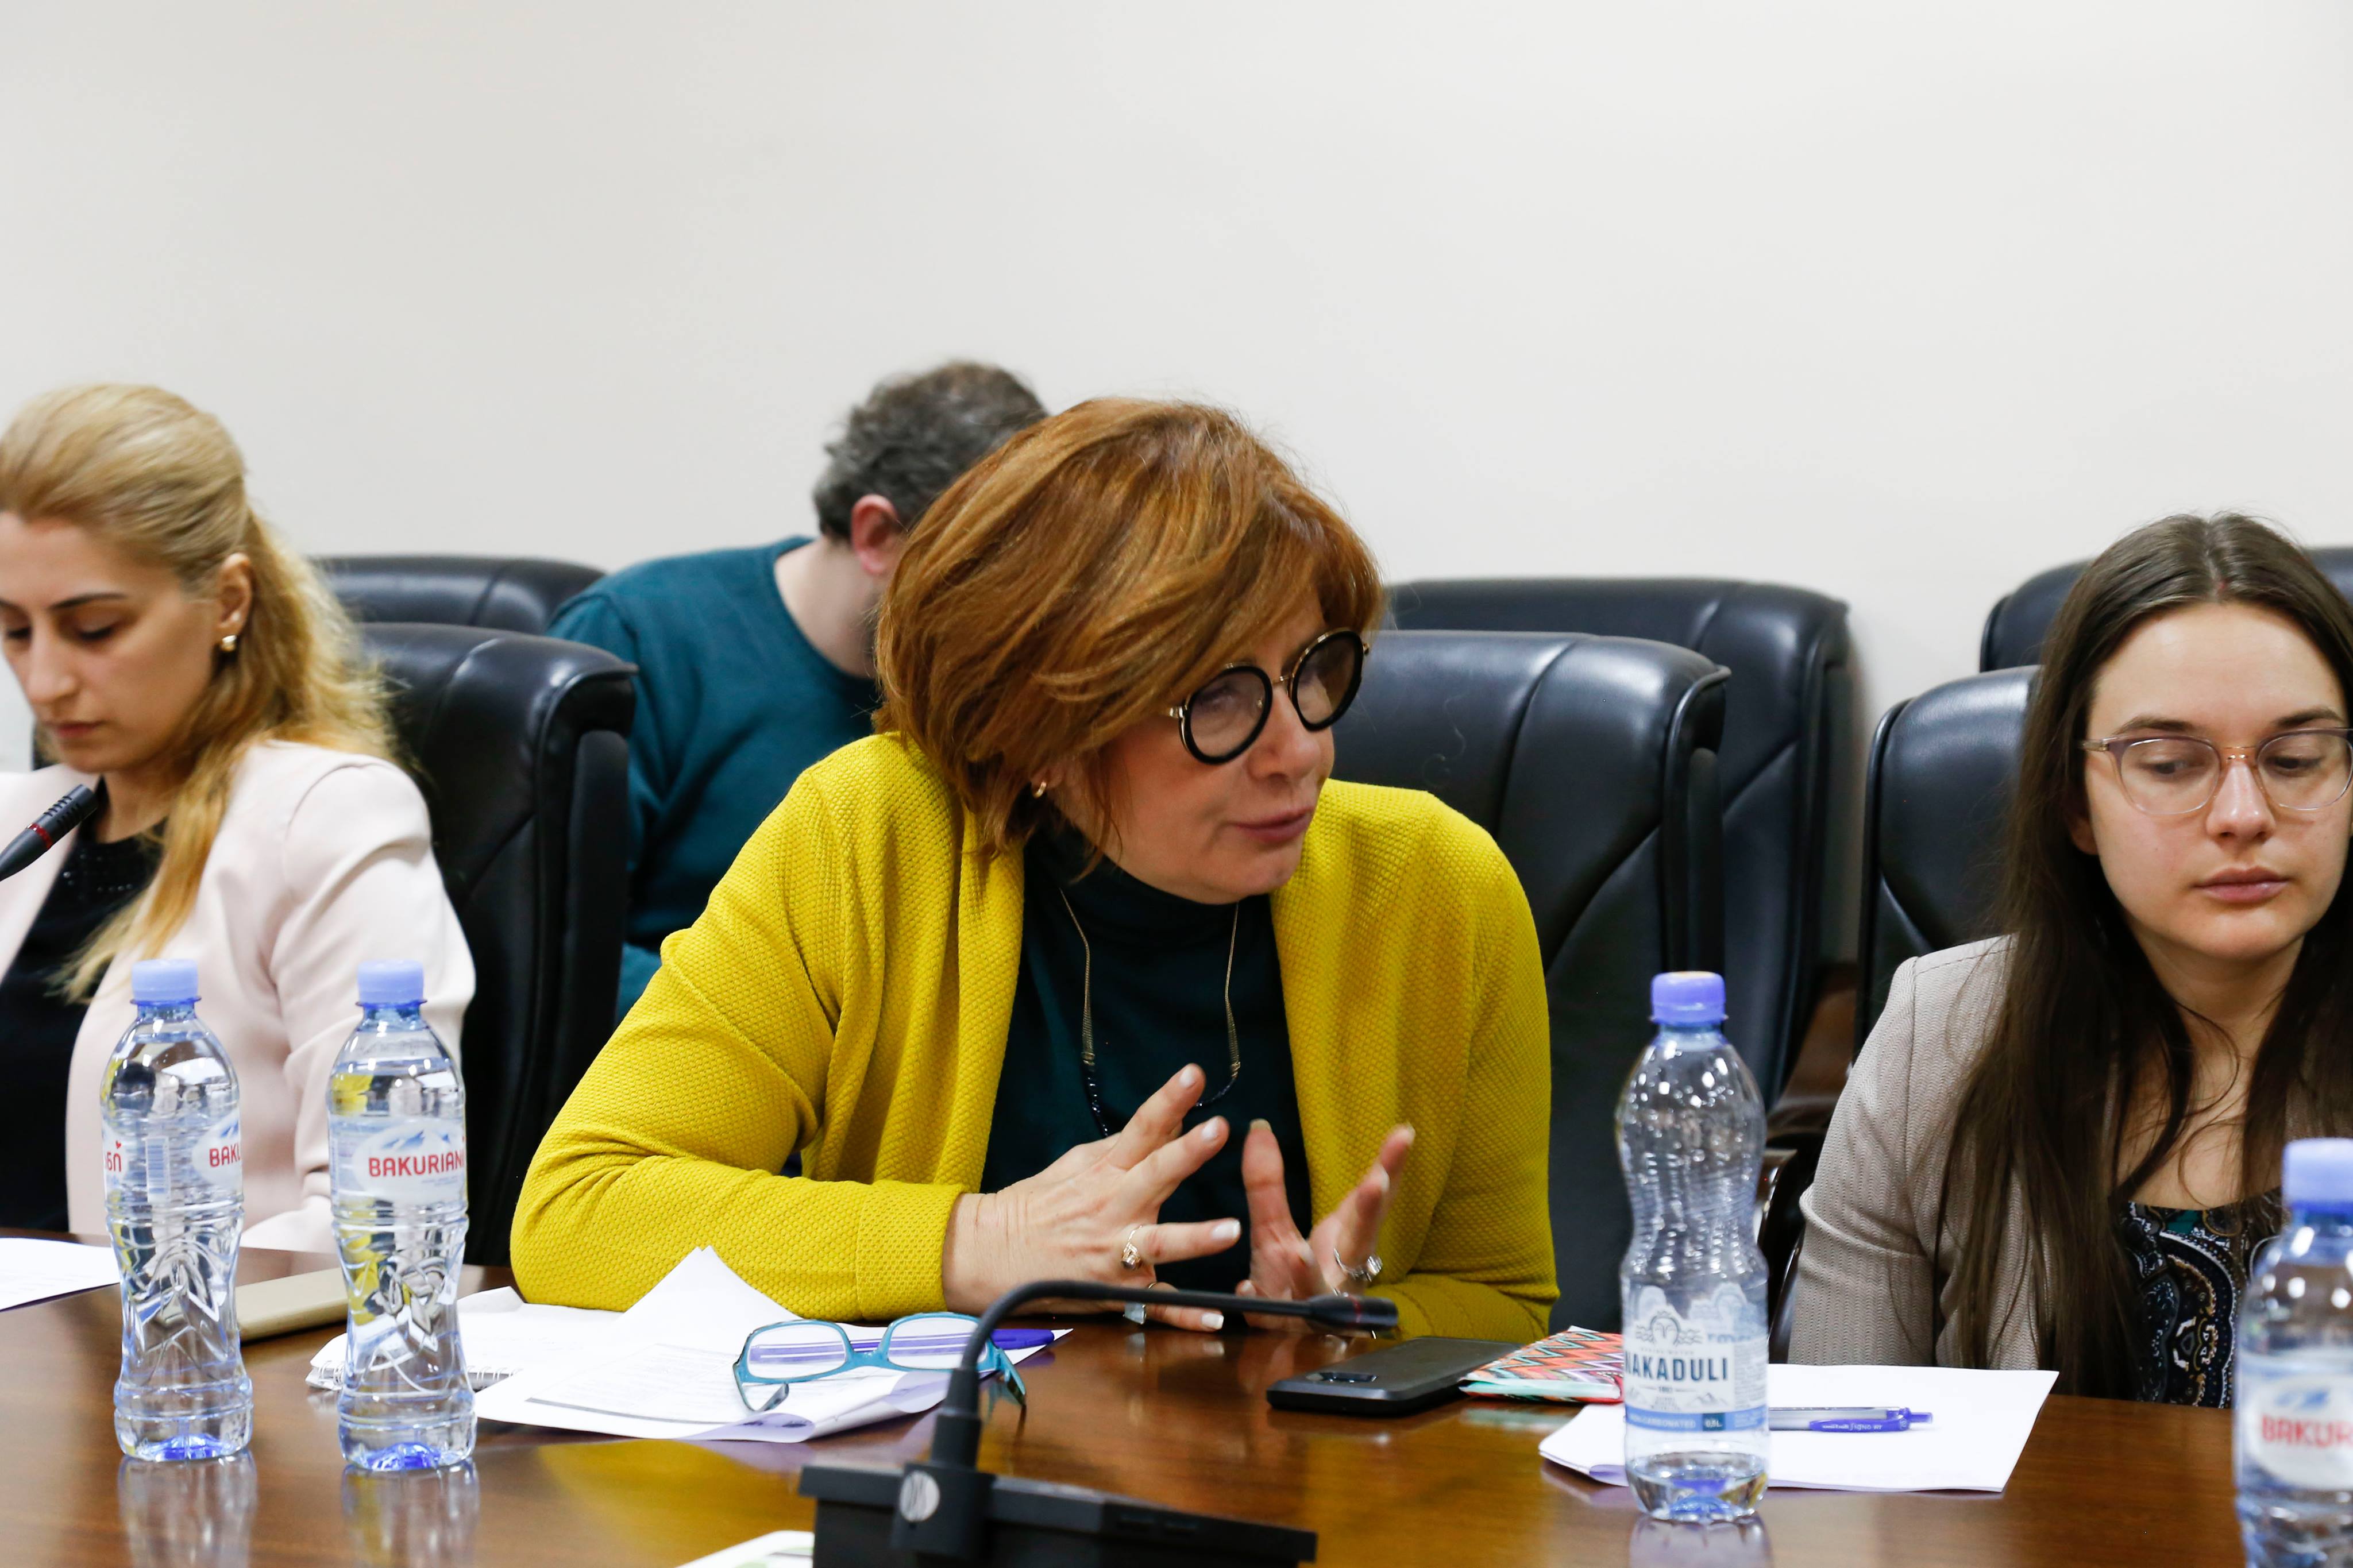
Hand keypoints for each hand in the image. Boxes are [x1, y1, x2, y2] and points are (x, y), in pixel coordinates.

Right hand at [942, 1063, 1239, 1330]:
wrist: (988, 1254)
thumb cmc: (1034, 1206)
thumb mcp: (1075, 1165)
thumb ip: (1123, 1147)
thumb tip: (1169, 1121)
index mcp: (1104, 1173)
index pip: (1142, 1128)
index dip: (1169, 1100)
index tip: (1194, 1074)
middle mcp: (1113, 1209)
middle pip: (1155, 1175)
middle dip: (1187, 1153)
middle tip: (1219, 1129)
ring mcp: (1114, 1253)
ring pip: (1160, 1242)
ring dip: (1196, 1237)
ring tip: (1232, 1230)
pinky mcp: (1115, 1291)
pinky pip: (1154, 1305)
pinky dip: (1184, 1314)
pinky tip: (1214, 1316)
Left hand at [1234, 1119, 1412, 1330]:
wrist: (1283, 1343)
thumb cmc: (1292, 1281)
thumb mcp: (1275, 1227)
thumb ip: (1267, 1182)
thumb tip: (1258, 1127)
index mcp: (1345, 1242)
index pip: (1372, 1200)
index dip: (1389, 1167)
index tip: (1404, 1133)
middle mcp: (1339, 1272)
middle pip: (1360, 1239)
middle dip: (1369, 1211)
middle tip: (1378, 1181)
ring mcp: (1317, 1304)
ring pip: (1318, 1288)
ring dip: (1308, 1272)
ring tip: (1300, 1254)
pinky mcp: (1285, 1330)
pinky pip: (1271, 1315)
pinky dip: (1259, 1303)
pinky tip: (1246, 1290)